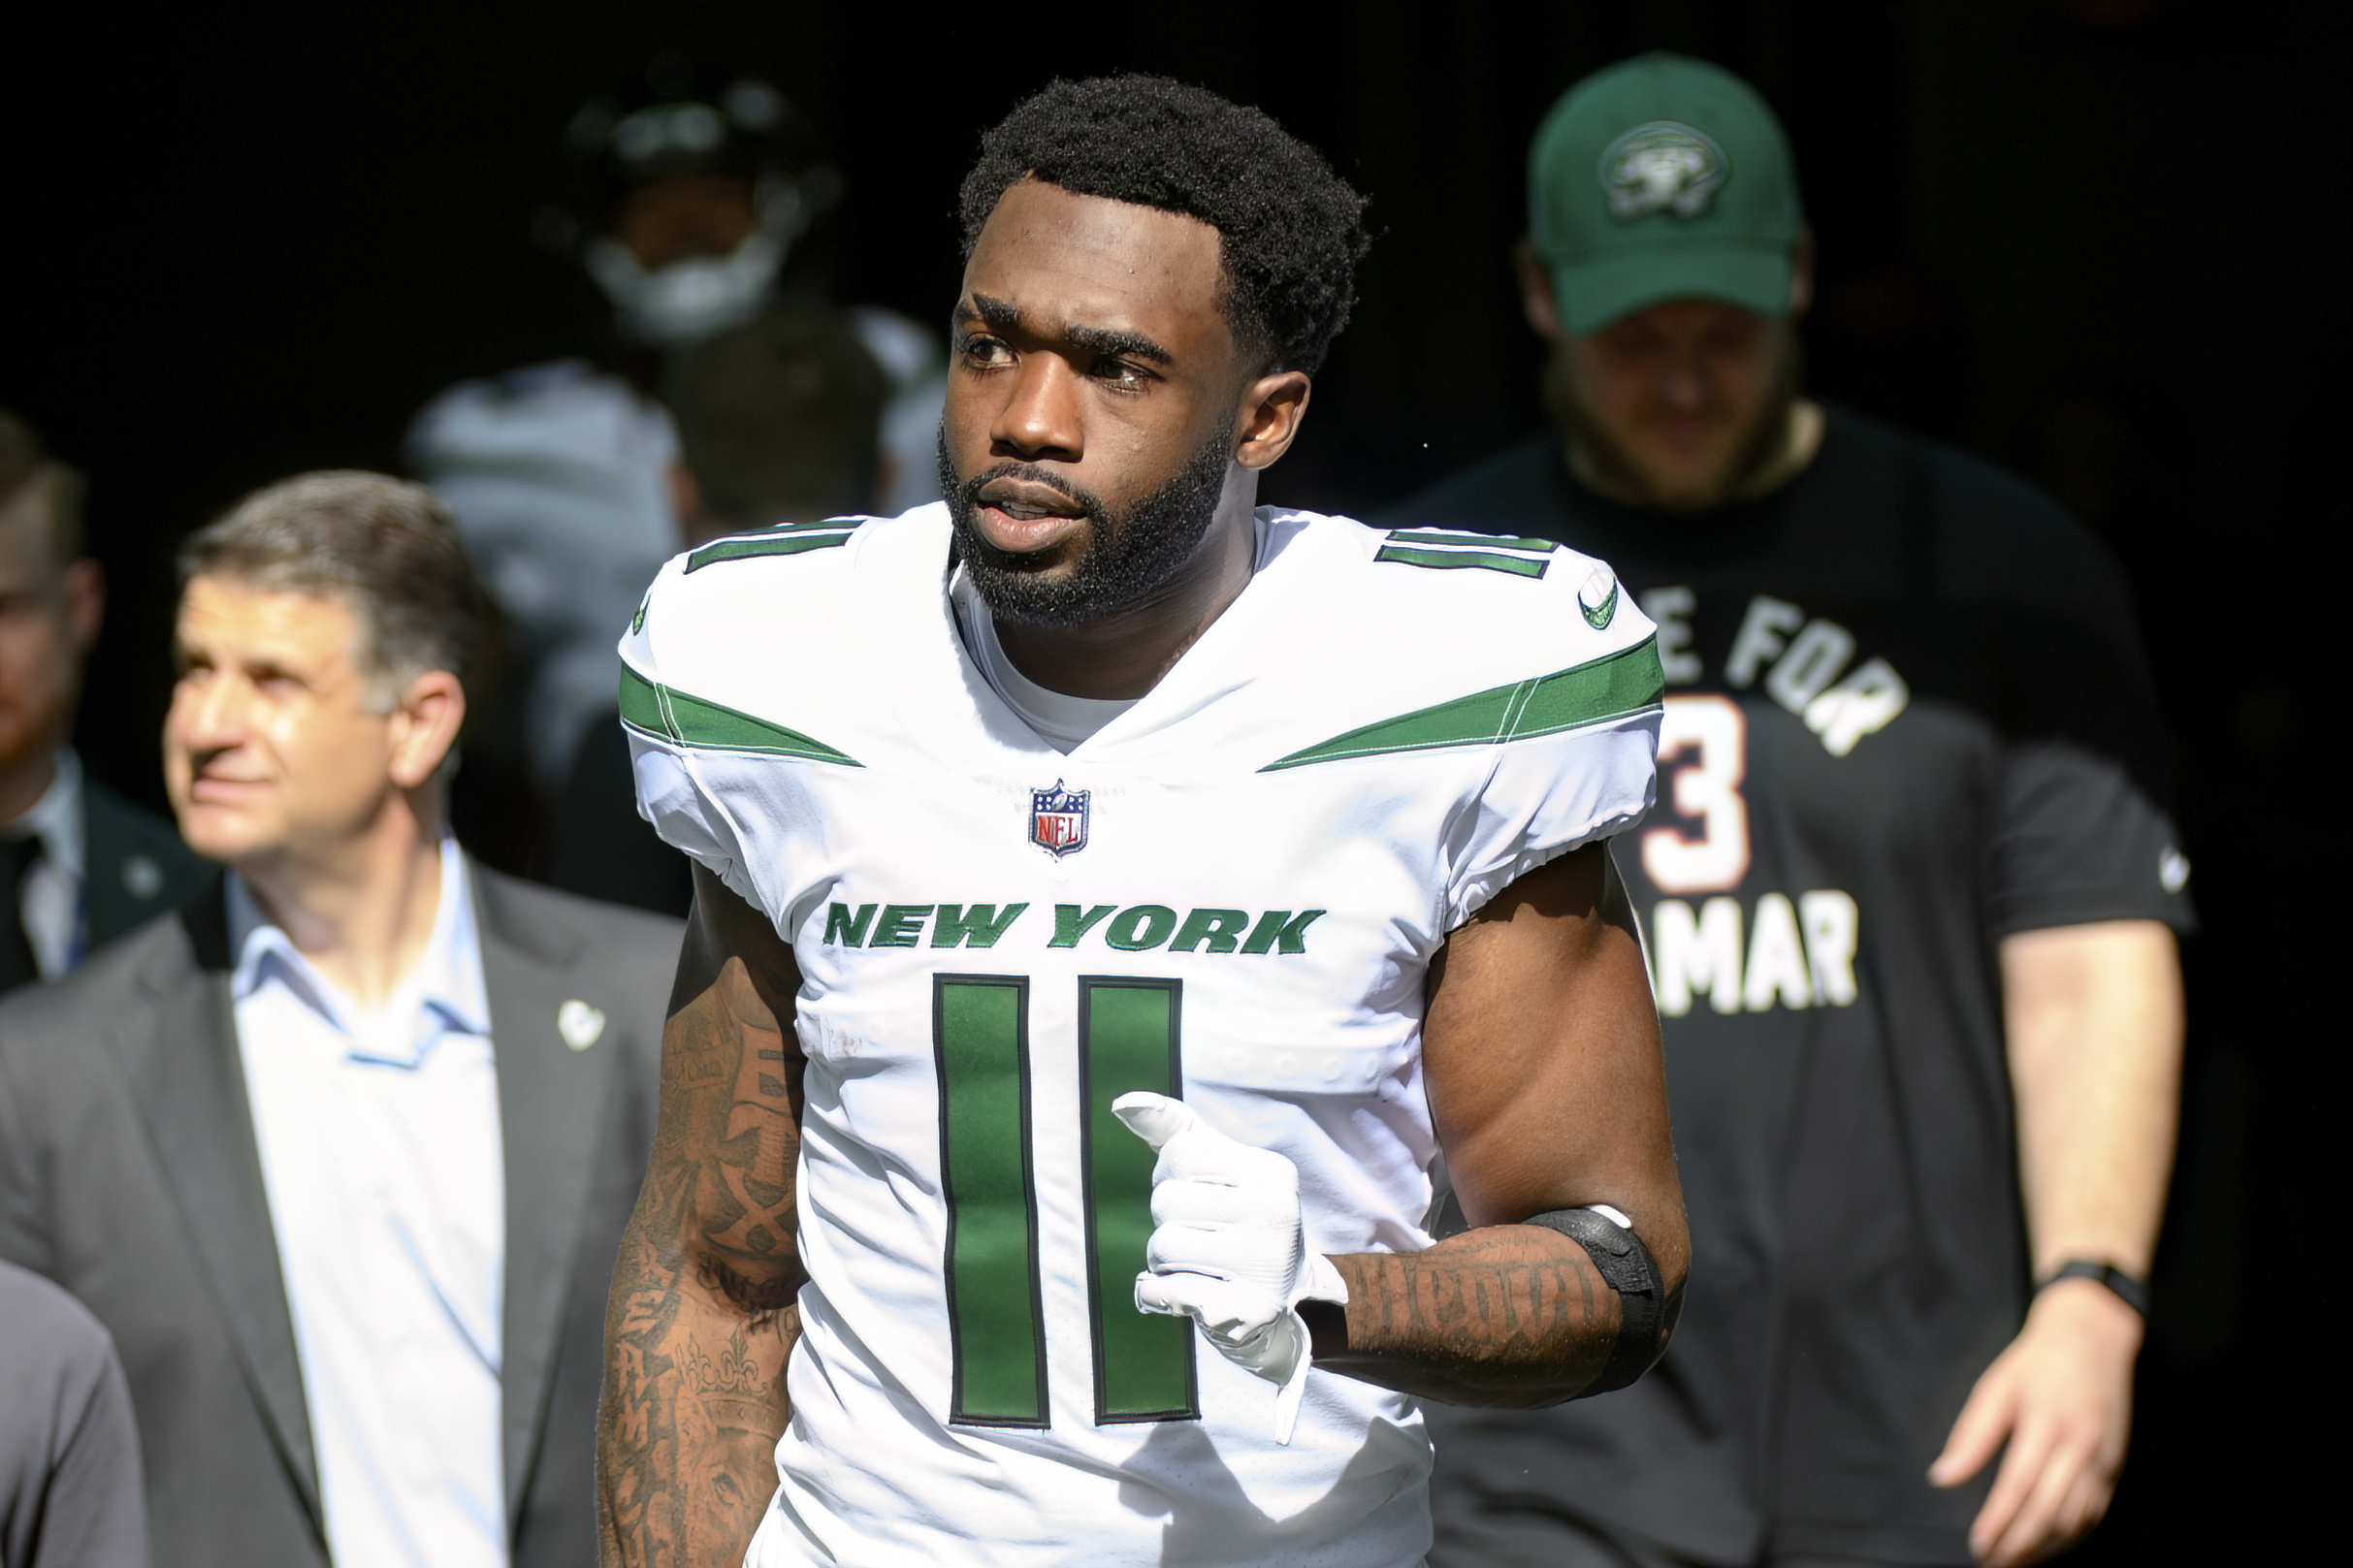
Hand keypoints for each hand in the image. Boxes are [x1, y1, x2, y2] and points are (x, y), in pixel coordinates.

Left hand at [1111, 1091, 1346, 1442]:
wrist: (1275, 1309)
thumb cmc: (1235, 1226)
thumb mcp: (1217, 1170)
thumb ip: (1174, 1130)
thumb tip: (1123, 1102)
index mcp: (1272, 1171)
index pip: (1178, 1152)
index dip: (1171, 1177)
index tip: (1200, 1198)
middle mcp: (1276, 1212)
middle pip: (1165, 1201)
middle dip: (1167, 1223)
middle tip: (1202, 1240)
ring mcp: (1264, 1262)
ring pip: (1161, 1247)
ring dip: (1162, 1263)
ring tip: (1196, 1268)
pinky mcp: (1244, 1310)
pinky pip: (1160, 1291)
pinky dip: (1158, 1296)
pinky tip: (1188, 1298)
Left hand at [1929, 1278, 2143, 1565]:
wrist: (2092, 1337)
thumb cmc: (2035, 1362)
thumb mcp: (1995, 1387)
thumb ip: (1971, 1435)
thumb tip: (1942, 1477)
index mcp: (2045, 1422)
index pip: (2018, 1486)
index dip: (1998, 1521)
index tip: (1978, 1544)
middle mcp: (2079, 1445)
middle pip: (2049, 1511)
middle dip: (2020, 1544)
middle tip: (1993, 1562)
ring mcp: (2102, 1458)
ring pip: (2075, 1518)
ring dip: (2045, 1546)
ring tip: (2015, 1559)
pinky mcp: (2114, 1464)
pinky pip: (2094, 1511)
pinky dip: (2071, 1534)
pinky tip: (2048, 1544)